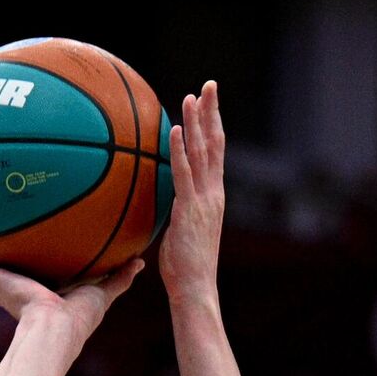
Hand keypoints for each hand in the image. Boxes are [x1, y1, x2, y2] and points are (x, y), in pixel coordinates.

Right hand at [0, 239, 143, 344]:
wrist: (54, 329)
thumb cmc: (78, 320)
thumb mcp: (101, 292)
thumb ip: (118, 278)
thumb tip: (139, 262)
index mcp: (38, 298)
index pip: (28, 283)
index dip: (24, 274)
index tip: (24, 260)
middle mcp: (15, 294)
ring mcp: (0, 289)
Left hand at [159, 80, 224, 304]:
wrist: (196, 289)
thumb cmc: (185, 269)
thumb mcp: (180, 233)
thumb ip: (176, 212)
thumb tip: (161, 203)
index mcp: (214, 198)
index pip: (216, 154)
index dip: (213, 126)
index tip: (209, 102)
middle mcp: (214, 194)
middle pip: (215, 144)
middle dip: (212, 113)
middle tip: (209, 85)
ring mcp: (204, 201)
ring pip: (202, 153)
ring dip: (197, 123)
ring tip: (191, 96)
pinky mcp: (190, 210)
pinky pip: (184, 174)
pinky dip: (180, 149)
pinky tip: (176, 128)